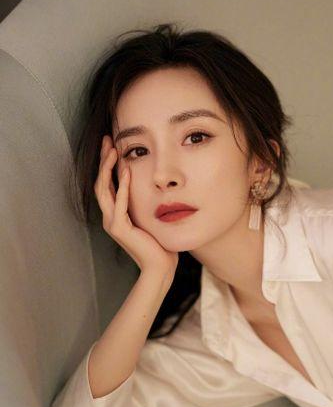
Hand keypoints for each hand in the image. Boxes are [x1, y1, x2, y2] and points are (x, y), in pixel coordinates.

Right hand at [94, 135, 179, 275]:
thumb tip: (152, 184)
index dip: (107, 163)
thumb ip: (145, 202)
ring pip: (103, 190)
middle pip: (100, 182)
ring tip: (113, 150)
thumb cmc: (158, 244)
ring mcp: (112, 223)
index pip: (106, 183)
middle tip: (106, 140)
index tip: (111, 144)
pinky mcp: (120, 229)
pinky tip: (126, 170)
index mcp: (115, 214)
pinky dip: (121, 186)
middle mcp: (110, 216)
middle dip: (103, 160)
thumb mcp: (149, 217)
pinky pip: (119, 202)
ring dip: (108, 168)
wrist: (159, 267)